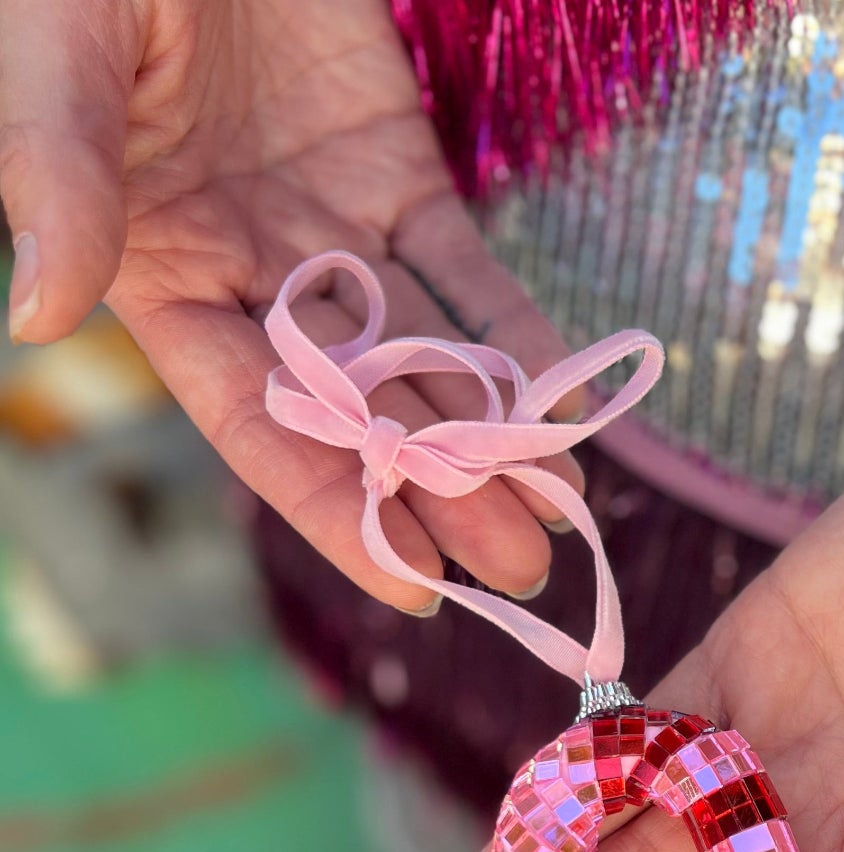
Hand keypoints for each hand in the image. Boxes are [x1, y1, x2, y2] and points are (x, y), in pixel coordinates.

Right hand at [0, 0, 571, 607]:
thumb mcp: (58, 51)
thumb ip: (57, 176)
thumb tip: (32, 316)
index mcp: (158, 271)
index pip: (254, 421)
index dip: (331, 506)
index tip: (409, 585)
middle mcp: (250, 271)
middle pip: (359, 409)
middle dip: (440, 492)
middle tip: (520, 569)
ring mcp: (330, 227)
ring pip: (423, 354)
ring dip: (493, 436)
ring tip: (560, 516)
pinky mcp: (395, 172)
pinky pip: (466, 270)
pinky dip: (518, 335)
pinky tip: (569, 404)